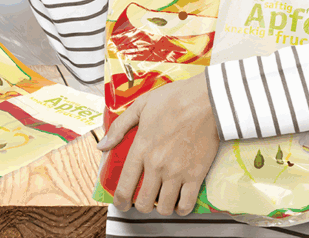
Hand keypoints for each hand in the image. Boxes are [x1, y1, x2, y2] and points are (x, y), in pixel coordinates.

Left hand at [97, 73, 219, 215]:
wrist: (206, 101)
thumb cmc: (173, 99)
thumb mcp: (140, 106)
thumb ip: (119, 127)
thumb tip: (102, 146)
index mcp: (141, 148)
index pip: (125, 186)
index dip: (120, 201)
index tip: (121, 204)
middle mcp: (157, 165)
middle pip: (144, 203)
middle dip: (141, 205)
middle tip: (144, 199)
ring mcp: (177, 172)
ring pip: (165, 208)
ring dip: (162, 207)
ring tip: (162, 198)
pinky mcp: (196, 175)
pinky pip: (187, 205)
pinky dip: (182, 208)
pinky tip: (179, 201)